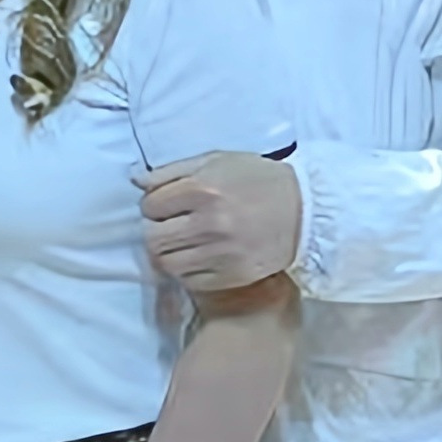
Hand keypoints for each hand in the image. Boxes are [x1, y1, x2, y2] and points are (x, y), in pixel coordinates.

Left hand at [141, 150, 302, 293]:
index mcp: (204, 189)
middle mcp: (210, 223)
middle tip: (171, 226)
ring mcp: (221, 253)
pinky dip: (188, 270)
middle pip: (153, 237)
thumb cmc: (257, 181)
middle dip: (156, 230)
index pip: (150, 206)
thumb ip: (172, 171)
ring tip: (183, 242)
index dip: (154, 205)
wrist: (305, 210)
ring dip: (168, 253)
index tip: (168, 205)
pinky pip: (189, 280)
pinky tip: (200, 256)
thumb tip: (135, 181)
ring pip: (167, 262)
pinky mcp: (232, 275)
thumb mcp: (216, 161)